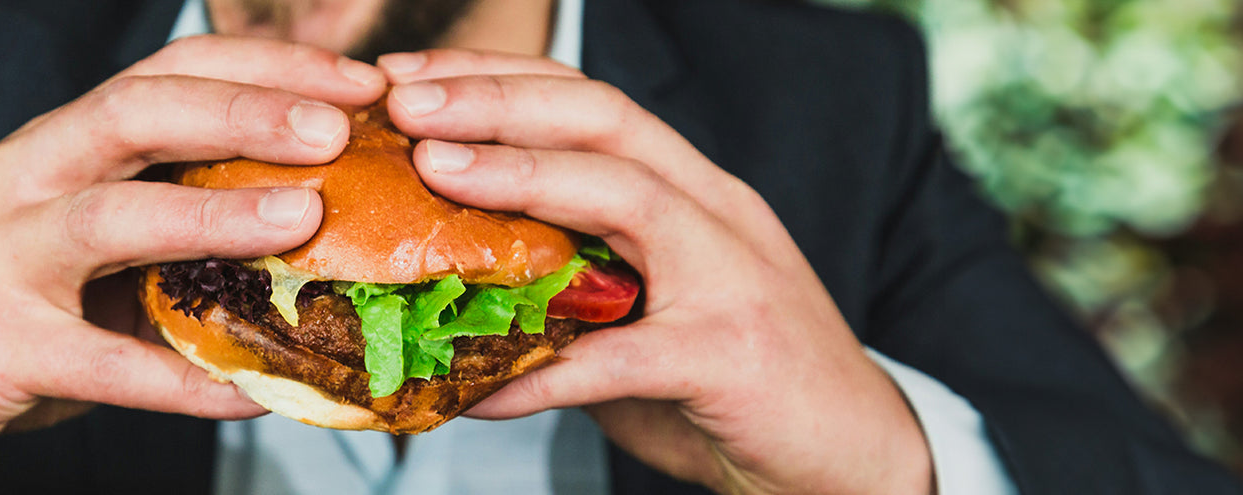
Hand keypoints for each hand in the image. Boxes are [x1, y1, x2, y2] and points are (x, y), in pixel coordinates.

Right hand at [0, 36, 386, 489]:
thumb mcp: (53, 251)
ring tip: (305, 217)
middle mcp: (15, 185)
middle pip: (136, 112)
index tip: (350, 85)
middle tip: (341, 123)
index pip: (158, 76)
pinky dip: (180, 380)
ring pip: (111, 216)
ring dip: (216, 211)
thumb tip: (285, 237)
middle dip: (246, 108)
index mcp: (43, 152)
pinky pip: (100, 363)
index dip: (260, 70)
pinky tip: (251, 394)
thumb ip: (145, 234)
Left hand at [381, 50, 933, 493]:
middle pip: (604, 119)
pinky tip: (476, 389)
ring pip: (625, 195)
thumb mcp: (647, 314)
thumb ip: (570, 289)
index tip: (408, 81)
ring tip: (434, 172)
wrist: (851, 461)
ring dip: (520, 175)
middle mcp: (716, 213)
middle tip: (403, 103)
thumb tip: (452, 286)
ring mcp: (732, 277)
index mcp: (692, 191)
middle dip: (497, 99)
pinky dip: (542, 372)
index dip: (498, 80)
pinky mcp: (733, 356)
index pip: (591, 102)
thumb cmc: (738, 386)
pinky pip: (619, 357)